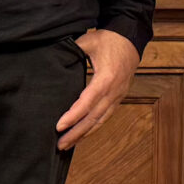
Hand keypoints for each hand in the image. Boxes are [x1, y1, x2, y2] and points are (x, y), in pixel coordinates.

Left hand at [57, 28, 140, 149]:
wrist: (131, 39)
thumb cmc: (109, 39)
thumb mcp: (88, 41)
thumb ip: (70, 51)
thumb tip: (52, 59)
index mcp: (106, 78)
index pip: (87, 102)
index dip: (73, 116)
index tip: (59, 126)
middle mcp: (114, 91)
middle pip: (94, 117)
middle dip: (76, 133)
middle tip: (60, 145)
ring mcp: (118, 96)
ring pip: (101, 120)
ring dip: (84, 134)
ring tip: (68, 144)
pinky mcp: (118, 97)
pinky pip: (106, 116)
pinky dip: (93, 127)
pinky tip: (83, 134)